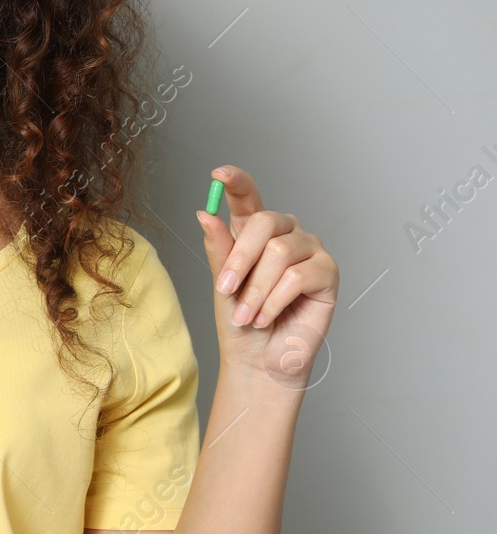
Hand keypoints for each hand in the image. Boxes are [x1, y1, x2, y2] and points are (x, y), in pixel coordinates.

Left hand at [195, 165, 338, 389]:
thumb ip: (219, 249)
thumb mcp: (221, 283)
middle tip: (225, 290)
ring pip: (279, 252)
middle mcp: (285, 233)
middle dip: (239, 259)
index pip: (248, 197)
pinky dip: (275, 301)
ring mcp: (310, 250)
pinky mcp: (328, 272)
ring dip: (256, 289)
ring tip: (247, 314)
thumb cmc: (240, 319)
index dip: (236, 182)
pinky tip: (267, 316)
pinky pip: (298, 276)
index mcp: (255, 231)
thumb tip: (205, 214)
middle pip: (264, 222)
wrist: (258, 358)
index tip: (218, 174)